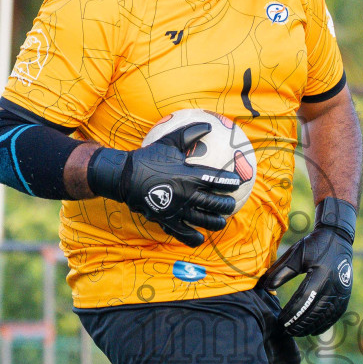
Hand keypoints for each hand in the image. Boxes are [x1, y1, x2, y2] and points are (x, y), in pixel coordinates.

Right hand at [86, 122, 240, 245]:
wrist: (125, 176)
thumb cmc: (148, 157)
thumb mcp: (169, 142)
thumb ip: (190, 134)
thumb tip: (208, 125)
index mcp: (190, 176)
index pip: (218, 180)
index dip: (231, 182)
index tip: (238, 182)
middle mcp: (188, 195)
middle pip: (216, 204)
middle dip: (227, 205)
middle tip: (231, 204)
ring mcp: (178, 210)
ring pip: (204, 220)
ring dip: (216, 222)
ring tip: (220, 222)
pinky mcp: (167, 221)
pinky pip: (183, 233)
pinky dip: (193, 238)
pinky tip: (200, 238)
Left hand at [262, 198, 355, 336]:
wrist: (338, 238)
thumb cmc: (314, 245)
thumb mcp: (295, 255)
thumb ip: (280, 271)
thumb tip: (265, 287)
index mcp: (320, 274)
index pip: (304, 300)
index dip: (291, 313)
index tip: (280, 321)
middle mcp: (333, 285)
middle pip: (315, 312)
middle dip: (299, 324)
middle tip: (286, 331)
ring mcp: (341, 291)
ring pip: (325, 316)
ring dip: (310, 327)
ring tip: (297, 332)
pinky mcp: (345, 294)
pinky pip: (335, 315)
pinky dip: (324, 324)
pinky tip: (313, 330)